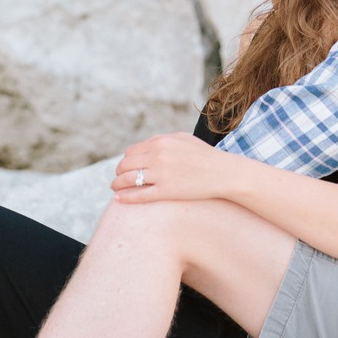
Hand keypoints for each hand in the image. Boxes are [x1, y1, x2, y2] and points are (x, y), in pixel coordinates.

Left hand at [109, 133, 223, 203]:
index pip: (131, 152)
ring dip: (117, 184)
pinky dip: (126, 197)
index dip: (125, 161)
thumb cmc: (204, 156)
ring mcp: (161, 174)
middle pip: (125, 164)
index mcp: (160, 142)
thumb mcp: (182, 139)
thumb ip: (161, 140)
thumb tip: (145, 146)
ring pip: (128, 179)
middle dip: (119, 172)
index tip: (125, 168)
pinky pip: (139, 195)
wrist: (222, 173)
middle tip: (118, 178)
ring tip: (115, 188)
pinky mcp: (166, 191)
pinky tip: (119, 199)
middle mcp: (157, 156)